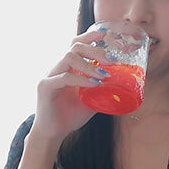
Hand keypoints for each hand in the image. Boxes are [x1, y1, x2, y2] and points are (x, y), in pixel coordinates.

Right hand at [30, 28, 112, 143]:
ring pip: (68, 57)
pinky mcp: (45, 87)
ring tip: (103, 75)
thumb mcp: (91, 100)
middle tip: (111, 61)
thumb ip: (102, 90)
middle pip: (75, 46)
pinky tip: (94, 85)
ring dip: (89, 65)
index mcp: (67, 68)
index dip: (91, 36)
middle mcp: (58, 68)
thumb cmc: (70, 115)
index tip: (106, 35)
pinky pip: (64, 78)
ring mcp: (50, 76)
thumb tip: (122, 86)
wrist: (53, 133)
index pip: (77, 44)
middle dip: (95, 51)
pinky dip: (81, 79)